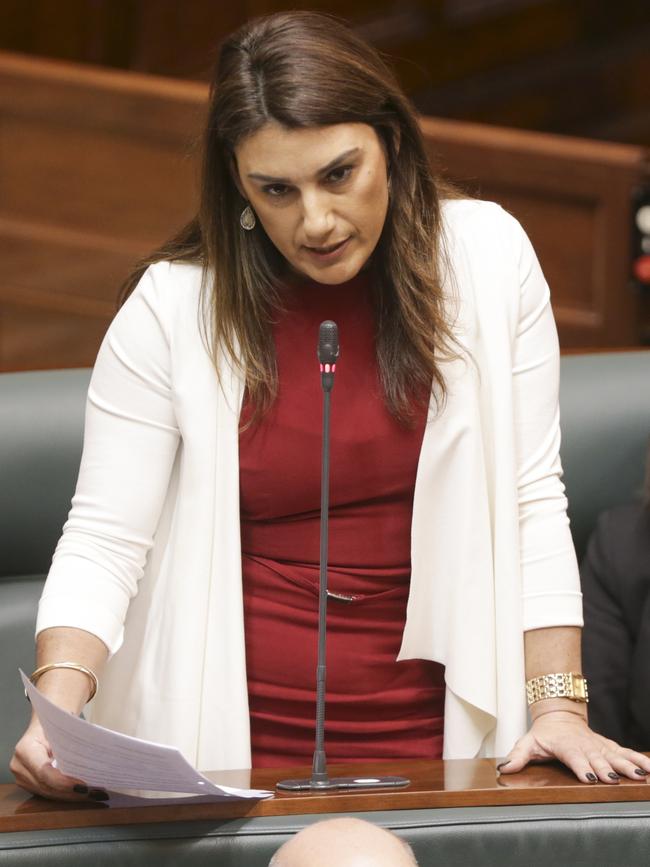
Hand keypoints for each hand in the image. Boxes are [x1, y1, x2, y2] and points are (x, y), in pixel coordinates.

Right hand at [10, 719, 106, 801]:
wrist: (43, 726)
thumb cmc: (54, 724)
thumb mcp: (62, 728)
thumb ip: (70, 744)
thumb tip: (91, 760)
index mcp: (25, 749)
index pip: (44, 771)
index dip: (63, 782)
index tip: (83, 786)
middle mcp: (20, 767)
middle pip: (47, 786)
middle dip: (72, 792)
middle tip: (95, 793)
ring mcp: (22, 778)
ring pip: (49, 793)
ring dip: (72, 796)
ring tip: (94, 795)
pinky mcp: (29, 785)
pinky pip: (49, 793)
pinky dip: (67, 794)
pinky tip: (83, 794)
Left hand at [497, 711, 649, 783]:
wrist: (559, 715)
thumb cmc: (544, 733)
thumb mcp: (528, 742)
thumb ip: (517, 756)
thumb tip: (504, 768)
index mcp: (565, 744)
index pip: (573, 756)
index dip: (581, 766)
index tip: (590, 777)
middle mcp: (584, 744)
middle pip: (596, 757)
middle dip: (606, 768)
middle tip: (614, 779)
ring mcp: (597, 745)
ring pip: (614, 754)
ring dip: (626, 764)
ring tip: (640, 774)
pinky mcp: (607, 746)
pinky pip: (624, 752)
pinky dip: (637, 759)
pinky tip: (649, 768)